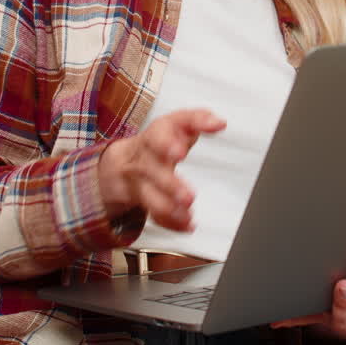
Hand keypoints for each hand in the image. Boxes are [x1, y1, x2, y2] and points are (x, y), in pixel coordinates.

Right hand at [98, 108, 224, 230]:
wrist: (125, 161)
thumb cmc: (159, 140)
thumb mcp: (176, 123)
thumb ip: (198, 119)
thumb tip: (220, 122)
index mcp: (155, 134)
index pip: (159, 133)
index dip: (167, 143)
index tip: (181, 152)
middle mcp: (145, 157)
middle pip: (152, 169)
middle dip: (169, 183)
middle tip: (188, 196)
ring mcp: (141, 180)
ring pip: (149, 194)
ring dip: (168, 206)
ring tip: (187, 213)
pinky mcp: (143, 199)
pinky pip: (153, 213)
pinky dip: (170, 221)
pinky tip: (186, 224)